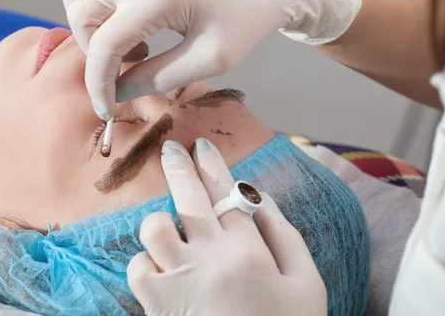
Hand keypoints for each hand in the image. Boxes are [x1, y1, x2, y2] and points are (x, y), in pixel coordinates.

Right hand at [59, 0, 360, 120]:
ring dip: (89, 18)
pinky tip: (116, 8)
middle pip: (82, 12)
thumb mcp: (210, 58)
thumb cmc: (249, 17)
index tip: (108, 108)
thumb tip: (119, 91)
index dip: (99, 83)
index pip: (105, 43)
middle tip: (129, 69)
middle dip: (94, 52)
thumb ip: (159, 77)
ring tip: (127, 39)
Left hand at [126, 138, 326, 315]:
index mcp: (247, 252)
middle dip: (178, 167)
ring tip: (174, 228)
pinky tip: (163, 265)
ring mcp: (177, 284)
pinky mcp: (157, 308)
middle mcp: (207, 260)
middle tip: (172, 149)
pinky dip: (146, 260)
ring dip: (162, 222)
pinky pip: (137, 268)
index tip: (201, 146)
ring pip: (153, 230)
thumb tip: (259, 200)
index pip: (226, 193)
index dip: (213, 165)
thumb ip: (286, 236)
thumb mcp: (307, 284)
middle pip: (186, 198)